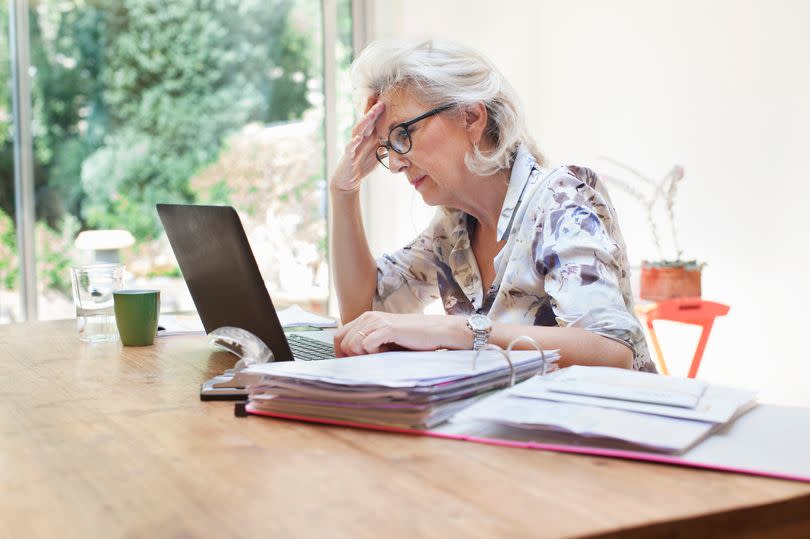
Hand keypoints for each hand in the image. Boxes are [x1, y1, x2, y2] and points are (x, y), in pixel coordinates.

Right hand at [330, 98, 384, 195]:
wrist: (349, 181)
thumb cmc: (363, 165)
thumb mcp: (378, 154)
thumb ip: (387, 146)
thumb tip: (403, 142)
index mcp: (368, 138)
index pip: (374, 123)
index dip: (380, 113)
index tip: (388, 102)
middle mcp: (360, 139)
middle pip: (367, 123)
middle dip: (373, 113)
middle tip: (381, 103)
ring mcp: (353, 146)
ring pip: (358, 131)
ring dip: (364, 122)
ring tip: (370, 115)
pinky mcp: (348, 156)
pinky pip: (349, 147)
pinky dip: (353, 142)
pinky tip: (357, 138)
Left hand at [333, 312, 471, 356]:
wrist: (437, 332)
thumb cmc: (413, 339)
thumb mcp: (385, 341)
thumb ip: (368, 345)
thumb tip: (351, 360)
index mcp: (366, 319)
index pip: (339, 337)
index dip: (341, 353)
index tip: (354, 363)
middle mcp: (368, 317)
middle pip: (342, 342)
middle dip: (353, 356)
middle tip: (372, 359)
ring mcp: (377, 321)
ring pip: (351, 344)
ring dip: (364, 355)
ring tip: (382, 353)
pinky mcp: (387, 328)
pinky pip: (366, 345)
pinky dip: (374, 353)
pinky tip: (387, 351)